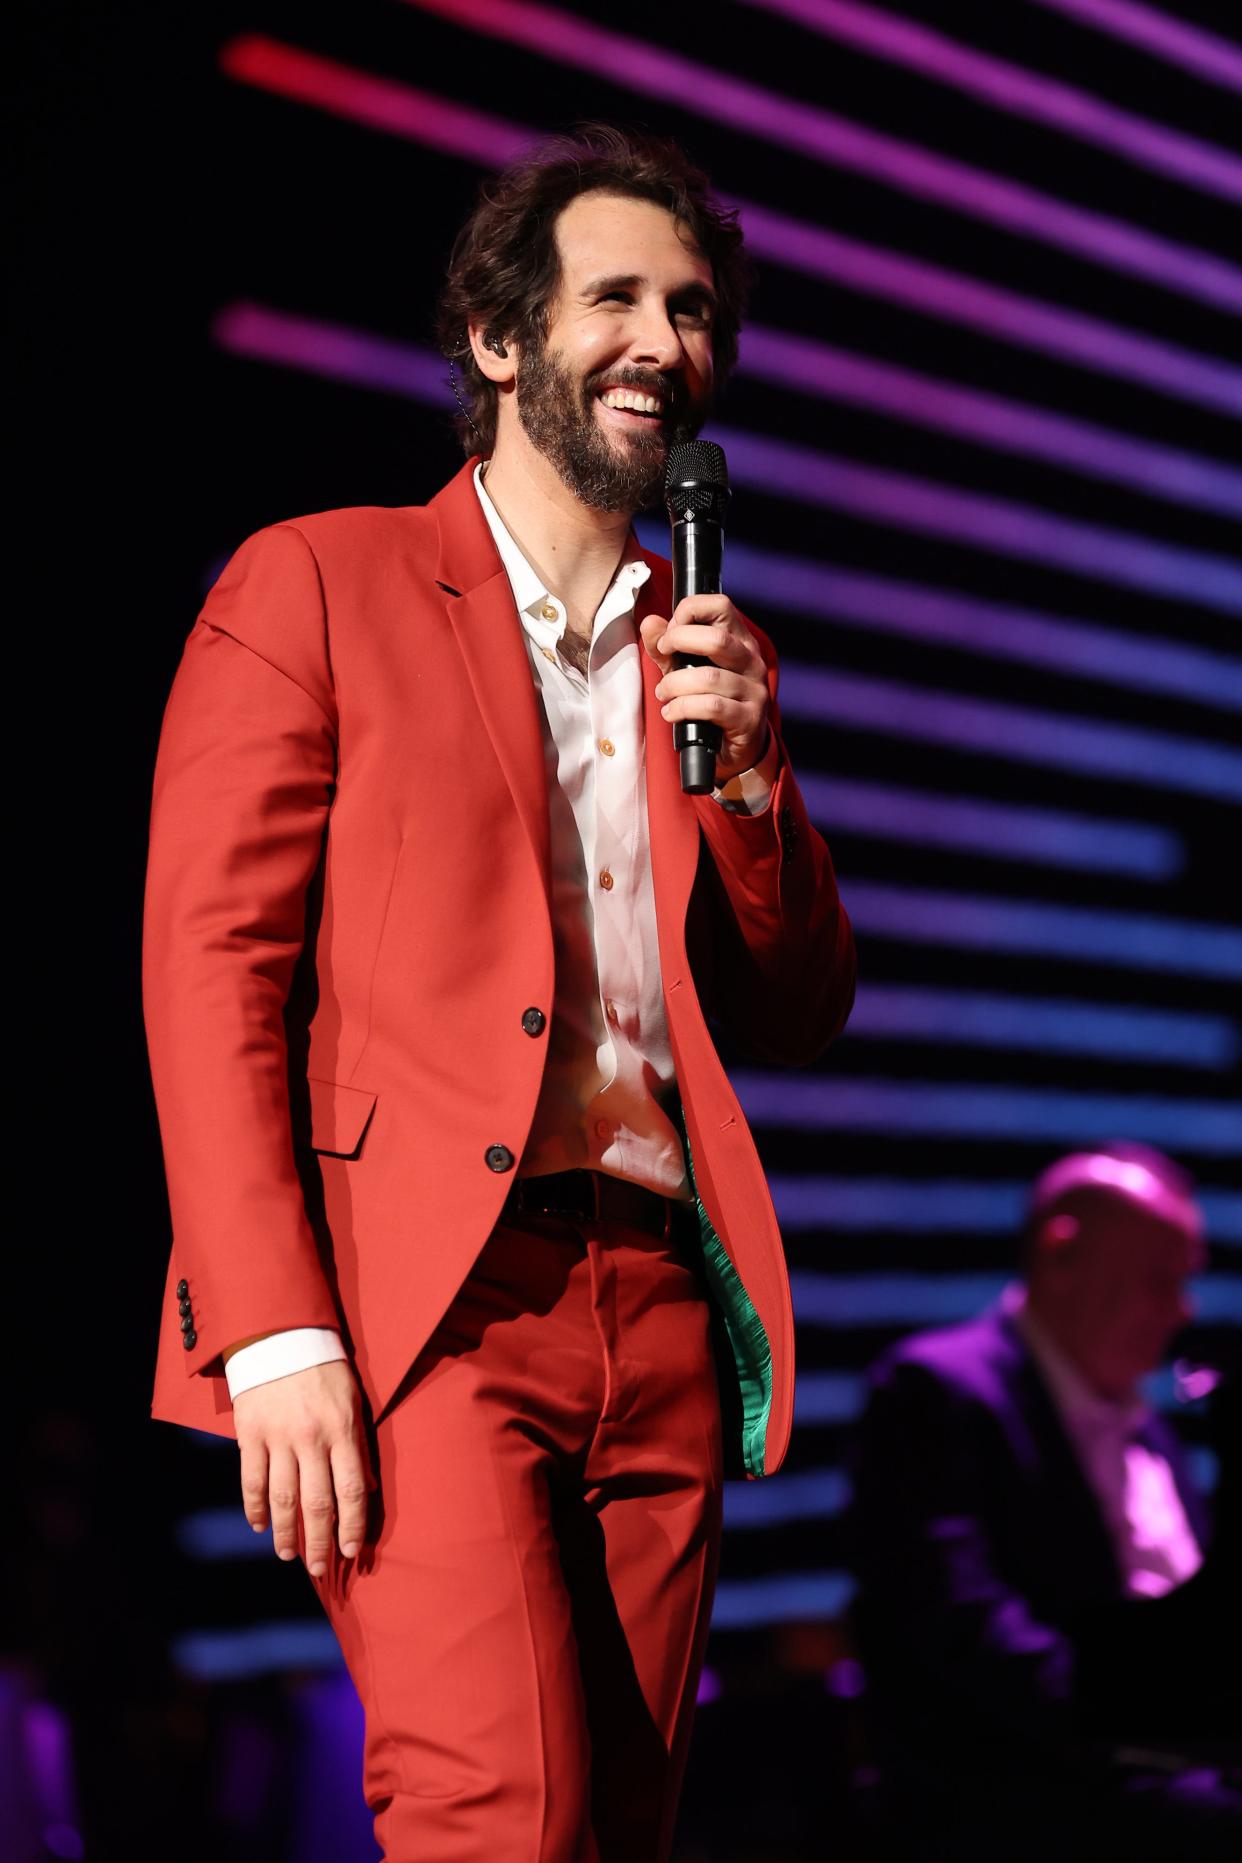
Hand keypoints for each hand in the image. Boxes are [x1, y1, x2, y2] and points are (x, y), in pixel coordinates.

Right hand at [233, 1359, 374, 1576]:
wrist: (280, 1335)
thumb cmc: (324, 1370)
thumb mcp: (353, 1401)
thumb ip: (359, 1445)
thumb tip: (367, 1490)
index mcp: (342, 1429)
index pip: (351, 1489)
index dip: (352, 1525)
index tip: (351, 1551)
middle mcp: (311, 1438)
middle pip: (316, 1502)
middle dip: (319, 1542)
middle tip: (320, 1568)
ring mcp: (277, 1437)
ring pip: (282, 1499)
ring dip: (285, 1533)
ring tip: (289, 1554)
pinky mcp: (250, 1434)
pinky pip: (252, 1480)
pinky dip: (254, 1508)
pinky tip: (259, 1525)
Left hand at [640, 595, 769, 780]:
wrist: (735, 748)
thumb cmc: (711, 702)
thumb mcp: (685, 670)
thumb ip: (666, 647)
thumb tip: (650, 623)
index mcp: (739, 640)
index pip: (721, 606)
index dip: (690, 610)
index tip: (670, 632)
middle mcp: (751, 661)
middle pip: (717, 639)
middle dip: (679, 642)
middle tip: (663, 654)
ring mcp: (753, 691)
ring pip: (708, 678)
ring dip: (674, 684)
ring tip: (663, 693)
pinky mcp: (748, 719)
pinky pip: (710, 707)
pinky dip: (682, 708)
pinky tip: (671, 713)